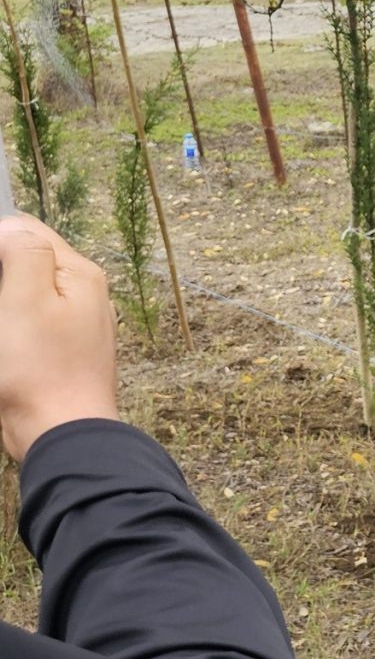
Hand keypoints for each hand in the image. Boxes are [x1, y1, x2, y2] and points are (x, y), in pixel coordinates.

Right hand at [0, 216, 119, 461]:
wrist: (60, 432)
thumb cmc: (41, 369)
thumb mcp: (26, 298)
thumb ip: (25, 252)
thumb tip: (12, 226)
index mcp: (79, 274)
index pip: (27, 230)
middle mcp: (84, 295)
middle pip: (24, 263)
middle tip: (2, 314)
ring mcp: (74, 325)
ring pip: (22, 297)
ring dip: (4, 305)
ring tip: (5, 333)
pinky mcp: (59, 352)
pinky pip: (25, 326)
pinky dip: (9, 327)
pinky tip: (6, 343)